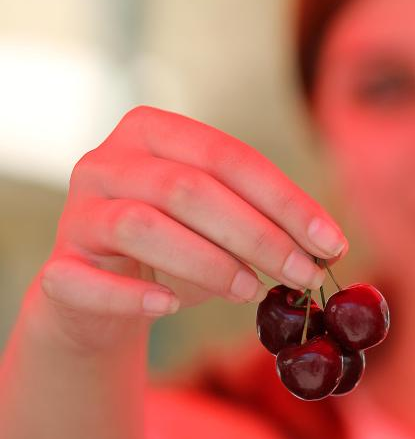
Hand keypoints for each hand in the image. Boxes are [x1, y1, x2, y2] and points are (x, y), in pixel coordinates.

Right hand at [39, 105, 346, 349]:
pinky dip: (133, 295)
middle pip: (190, 189)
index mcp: (154, 132)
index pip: (229, 157)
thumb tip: (328, 246)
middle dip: (259, 235)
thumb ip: (267, 222)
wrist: (100, 295)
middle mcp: (107, 161)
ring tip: (252, 291)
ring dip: (209, 262)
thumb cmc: (178, 248)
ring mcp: (76, 212)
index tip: (331, 243)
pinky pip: (89, 280)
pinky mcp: (58, 268)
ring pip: (143, 225)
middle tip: (304, 275)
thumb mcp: (224, 224)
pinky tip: (171, 306)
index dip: (286, 201)